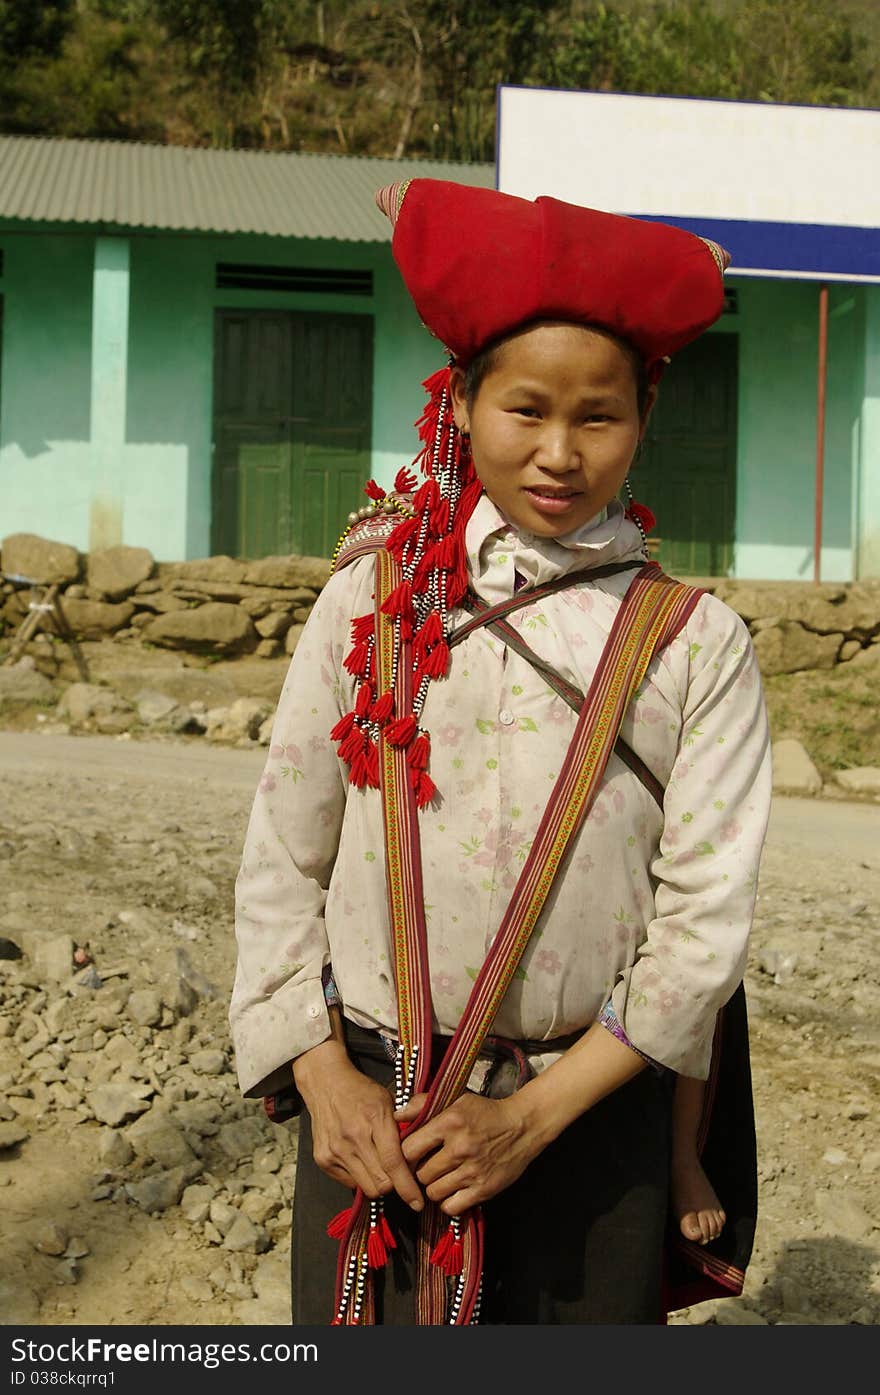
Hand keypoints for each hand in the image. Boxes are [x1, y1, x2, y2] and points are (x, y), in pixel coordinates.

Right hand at [293, 1037, 423, 1209]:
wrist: (325, 1083)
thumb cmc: (362, 1091)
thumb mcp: (388, 1101)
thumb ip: (403, 1128)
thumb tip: (416, 1159)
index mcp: (374, 1119)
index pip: (393, 1163)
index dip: (408, 1188)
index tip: (417, 1203)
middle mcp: (353, 1138)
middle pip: (381, 1183)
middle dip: (394, 1185)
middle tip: (398, 1175)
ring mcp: (335, 1150)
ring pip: (366, 1187)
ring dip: (377, 1183)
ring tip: (378, 1166)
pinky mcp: (322, 1159)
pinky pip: (349, 1183)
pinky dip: (359, 1177)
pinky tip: (360, 1160)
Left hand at [395, 1091, 540, 1215]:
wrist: (523, 1126)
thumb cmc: (486, 1113)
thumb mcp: (456, 1100)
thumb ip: (423, 1105)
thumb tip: (396, 1115)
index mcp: (450, 1122)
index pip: (409, 1149)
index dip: (405, 1155)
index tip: (411, 1155)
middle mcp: (460, 1147)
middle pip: (420, 1174)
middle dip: (420, 1172)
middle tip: (428, 1166)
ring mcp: (472, 1170)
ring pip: (433, 1192)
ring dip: (434, 1187)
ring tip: (442, 1177)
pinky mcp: (484, 1189)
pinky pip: (451, 1207)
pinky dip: (448, 1201)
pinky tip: (453, 1189)